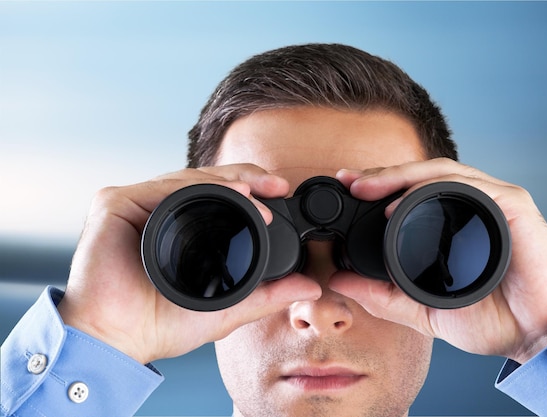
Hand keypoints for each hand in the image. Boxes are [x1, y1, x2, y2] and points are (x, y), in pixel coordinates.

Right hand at [57, 164, 320, 363]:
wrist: (118, 339)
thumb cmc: (161, 326)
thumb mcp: (227, 307)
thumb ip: (268, 296)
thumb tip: (310, 289)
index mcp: (182, 229)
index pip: (220, 199)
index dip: (251, 191)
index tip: (281, 190)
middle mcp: (160, 212)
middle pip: (207, 182)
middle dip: (246, 177)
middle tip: (276, 184)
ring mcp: (137, 204)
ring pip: (188, 178)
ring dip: (226, 181)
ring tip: (257, 191)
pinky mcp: (116, 203)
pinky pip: (161, 186)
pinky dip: (194, 186)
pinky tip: (223, 192)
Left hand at [330, 158, 546, 362]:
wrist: (537, 337)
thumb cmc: (492, 320)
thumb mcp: (421, 309)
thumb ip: (382, 296)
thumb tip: (338, 281)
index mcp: (454, 223)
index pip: (412, 193)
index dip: (379, 186)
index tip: (346, 188)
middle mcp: (473, 206)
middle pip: (422, 175)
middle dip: (382, 174)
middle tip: (349, 180)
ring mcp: (494, 202)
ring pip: (442, 172)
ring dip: (401, 175)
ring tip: (367, 187)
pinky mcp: (513, 206)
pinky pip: (471, 186)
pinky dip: (434, 188)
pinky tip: (405, 202)